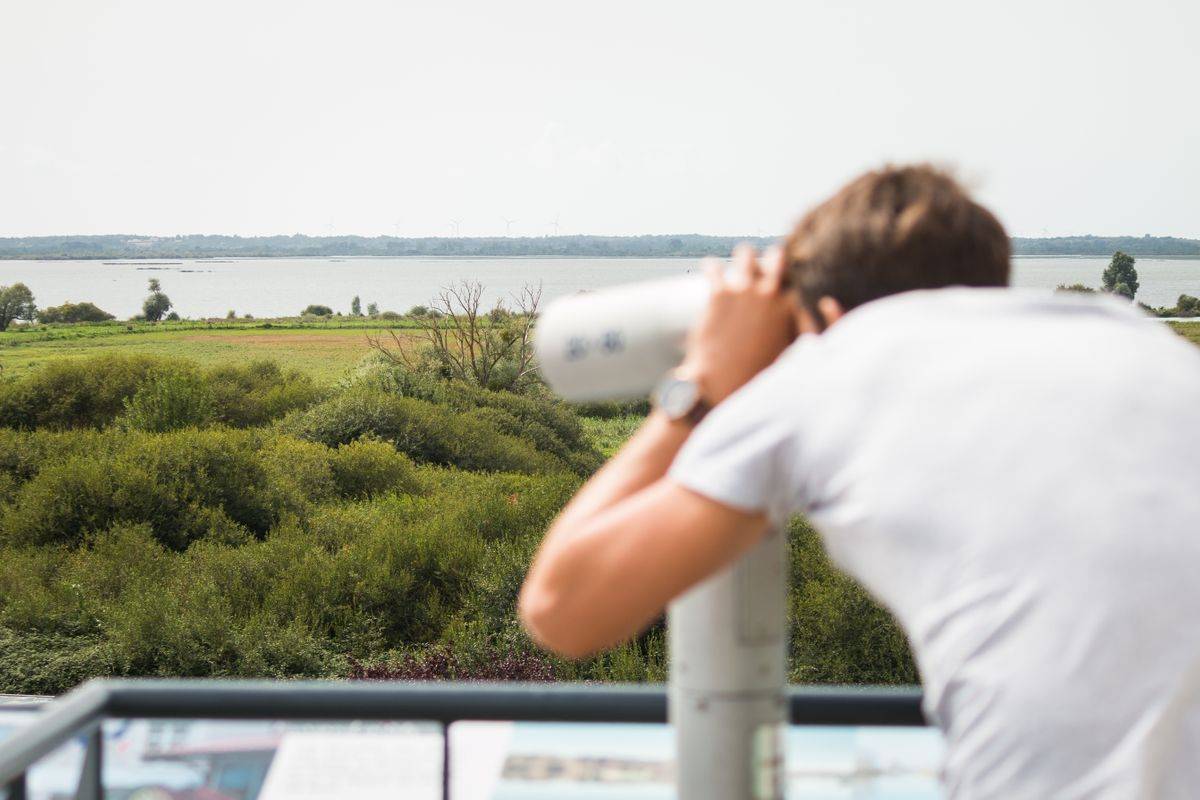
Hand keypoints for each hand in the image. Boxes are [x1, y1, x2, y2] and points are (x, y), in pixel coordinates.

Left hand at [678, 244, 796, 404]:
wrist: (724, 384)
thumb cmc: (761, 374)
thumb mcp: (794, 350)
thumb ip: (808, 327)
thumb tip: (823, 307)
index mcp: (792, 306)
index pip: (798, 273)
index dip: (795, 270)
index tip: (791, 269)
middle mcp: (769, 292)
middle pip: (777, 256)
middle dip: (773, 257)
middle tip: (768, 259)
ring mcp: (743, 291)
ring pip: (745, 253)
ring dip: (744, 255)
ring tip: (741, 257)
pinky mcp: (717, 295)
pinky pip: (713, 267)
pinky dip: (712, 267)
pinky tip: (710, 267)